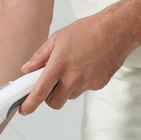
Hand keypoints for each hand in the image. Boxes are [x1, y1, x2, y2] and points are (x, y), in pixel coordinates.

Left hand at [19, 7, 138, 112]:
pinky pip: (84, 90)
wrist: (117, 31)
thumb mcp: (58, 38)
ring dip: (66, 89)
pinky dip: (81, 83)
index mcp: (59, 65)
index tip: (23, 109)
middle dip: (49, 98)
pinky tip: (86, 67)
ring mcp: (86, 83)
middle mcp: (72, 78)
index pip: (39, 93)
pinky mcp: (98, 85)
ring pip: (70, 96)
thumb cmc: (88, 31)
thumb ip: (40, 56)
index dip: (29, 105)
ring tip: (73, 68)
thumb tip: (27, 69)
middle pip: (54, 103)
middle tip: (50, 86)